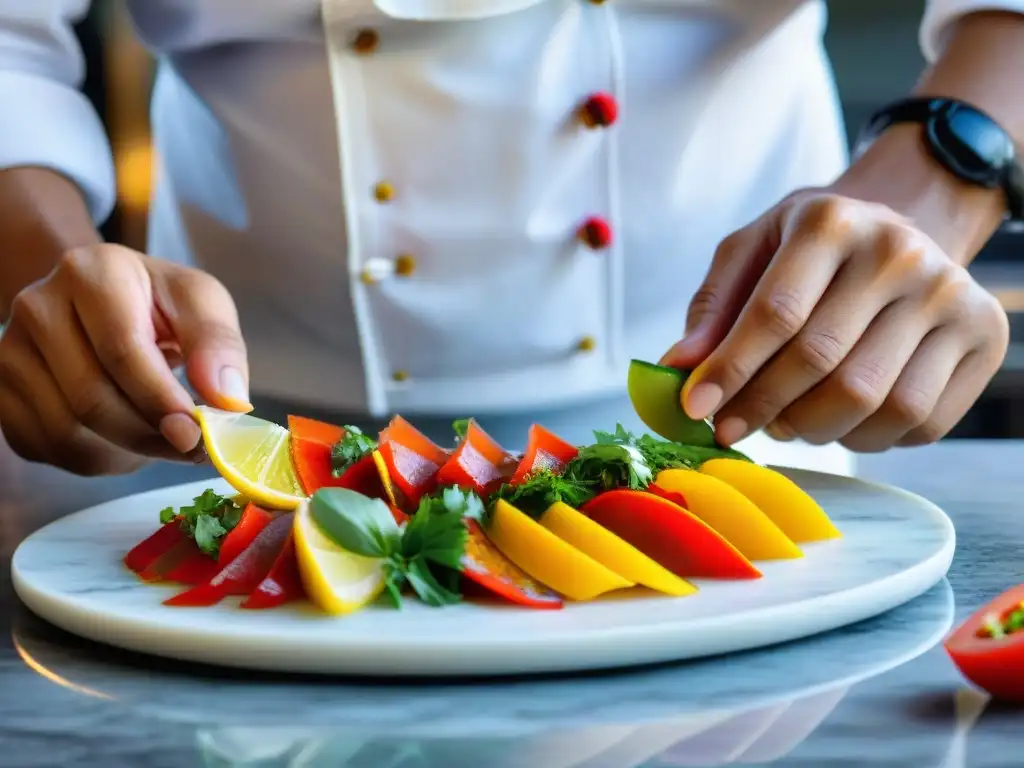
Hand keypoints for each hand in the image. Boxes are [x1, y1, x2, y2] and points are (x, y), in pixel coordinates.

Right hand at [0, 244, 250, 474]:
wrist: (101, 302)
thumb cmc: (158, 303)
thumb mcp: (200, 303)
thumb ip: (218, 345)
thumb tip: (228, 400)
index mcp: (91, 273)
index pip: (121, 351)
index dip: (161, 401)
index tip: (197, 434)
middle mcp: (38, 307)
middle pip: (90, 398)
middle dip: (149, 436)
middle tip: (191, 449)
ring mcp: (10, 352)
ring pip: (66, 432)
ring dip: (124, 453)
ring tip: (161, 440)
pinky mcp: (1, 392)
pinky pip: (45, 447)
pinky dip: (94, 459)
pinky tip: (124, 440)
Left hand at [660, 190, 1009, 451]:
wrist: (902, 230)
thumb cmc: (811, 249)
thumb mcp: (752, 250)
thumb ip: (714, 307)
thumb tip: (679, 368)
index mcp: (831, 221)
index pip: (776, 312)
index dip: (730, 370)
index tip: (697, 408)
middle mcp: (900, 252)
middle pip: (821, 361)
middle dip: (763, 407)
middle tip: (732, 428)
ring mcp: (951, 295)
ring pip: (871, 400)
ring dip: (812, 428)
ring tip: (784, 421)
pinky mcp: (983, 336)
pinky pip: (917, 421)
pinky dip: (866, 438)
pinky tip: (839, 419)